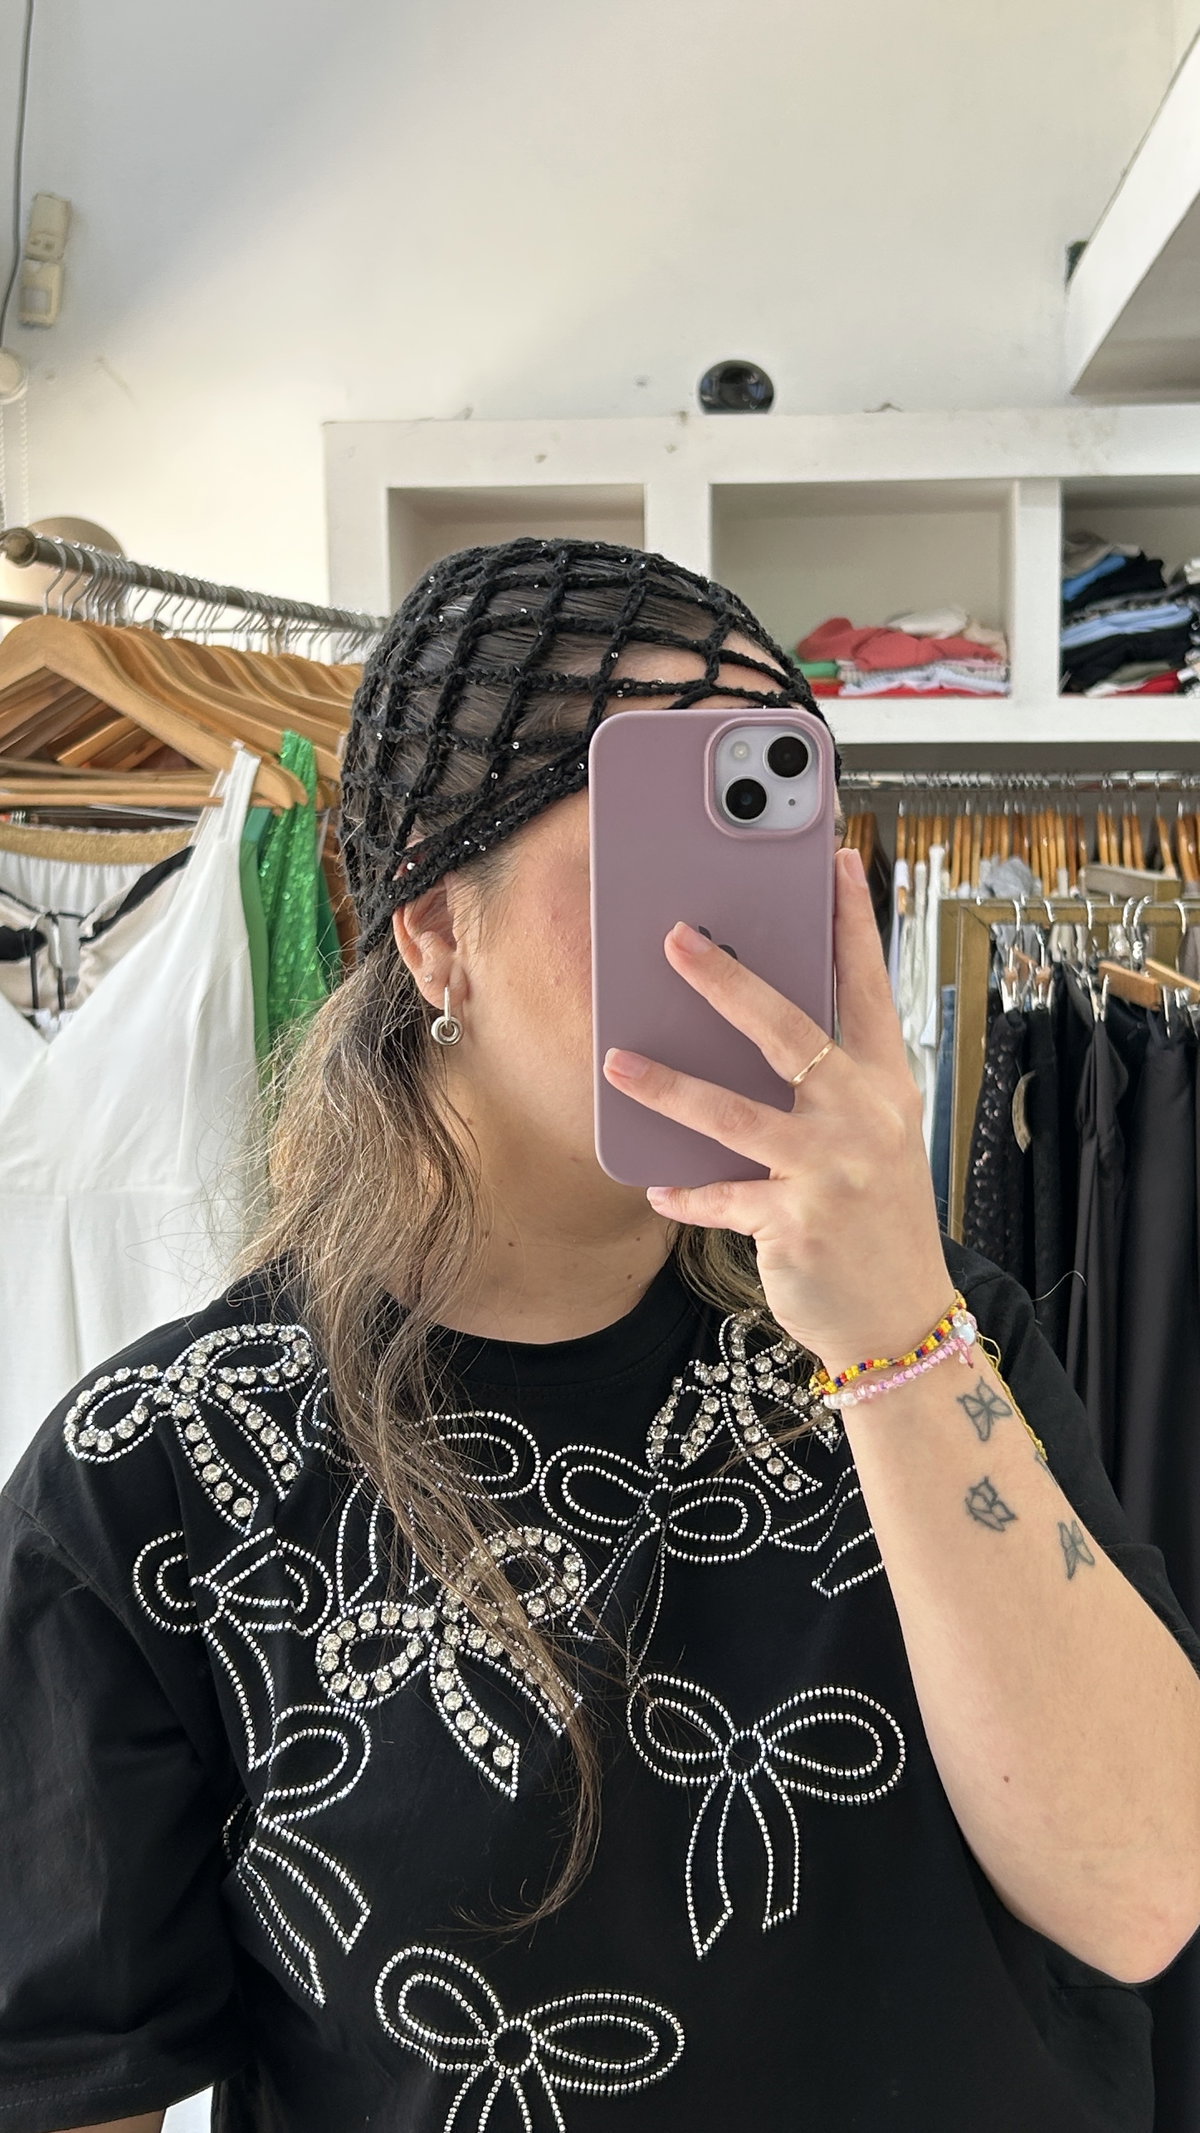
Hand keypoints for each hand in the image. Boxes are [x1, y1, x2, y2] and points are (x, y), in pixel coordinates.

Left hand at [602, 846, 951, 1374]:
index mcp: (884, 1084)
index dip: (853, 921)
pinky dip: (685, 1192)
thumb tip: (754, 1025)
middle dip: (728, 980)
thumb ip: (828, 1082)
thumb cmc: (878, 1215)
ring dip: (669, 1085)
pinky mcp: (795, 1222)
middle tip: (675, 938)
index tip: (835, 860)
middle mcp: (862, 1117)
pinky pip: (721, 1198)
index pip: (867, 986)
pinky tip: (656, 1184)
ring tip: (617, 1060)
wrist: (903, 1318)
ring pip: (735, 1114)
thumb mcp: (874, 1136)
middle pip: (788, 1031)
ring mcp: (830, 1171)